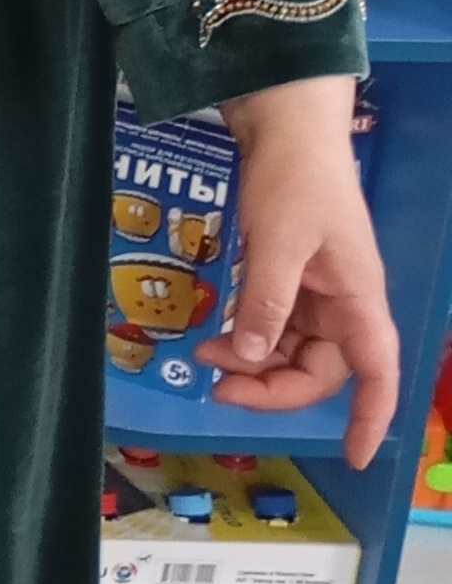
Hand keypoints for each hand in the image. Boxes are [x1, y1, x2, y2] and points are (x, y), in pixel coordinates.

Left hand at [199, 76, 397, 465]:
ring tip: (206, 357)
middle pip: (321, 370)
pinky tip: (216, 336)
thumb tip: (250, 357)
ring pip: (293, 353)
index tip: (355, 455)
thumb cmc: (296, 179)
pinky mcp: (292, 279)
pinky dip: (248, 337)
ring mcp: (318, 292)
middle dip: (273, 387)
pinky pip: (275, 326)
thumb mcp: (278, 242)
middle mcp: (344, 302)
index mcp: (358, 297)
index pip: (378, 369)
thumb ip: (266, 302)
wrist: (287, 128)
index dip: (372, 416)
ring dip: (254, 364)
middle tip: (219, 386)